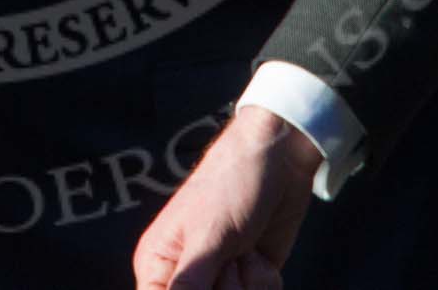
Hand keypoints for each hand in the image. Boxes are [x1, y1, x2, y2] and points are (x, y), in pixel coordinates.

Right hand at [132, 106, 320, 289]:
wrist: (280, 160)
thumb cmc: (230, 186)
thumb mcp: (206, 239)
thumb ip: (188, 286)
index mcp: (157, 264)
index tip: (210, 277)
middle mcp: (185, 275)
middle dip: (225, 289)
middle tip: (228, 258)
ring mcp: (219, 277)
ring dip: (248, 285)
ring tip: (243, 249)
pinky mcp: (248, 278)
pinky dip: (265, 282)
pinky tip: (259, 254)